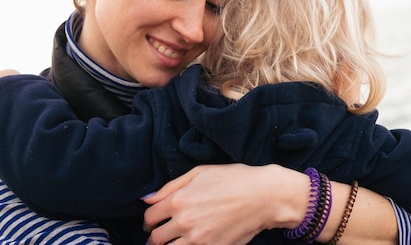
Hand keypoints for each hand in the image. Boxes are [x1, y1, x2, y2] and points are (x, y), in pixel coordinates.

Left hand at [142, 164, 307, 244]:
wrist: (263, 196)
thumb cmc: (233, 179)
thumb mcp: (199, 173)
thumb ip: (170, 187)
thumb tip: (147, 199)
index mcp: (178, 200)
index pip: (150, 217)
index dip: (149, 220)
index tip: (152, 222)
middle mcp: (184, 222)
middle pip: (156, 238)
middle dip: (154, 237)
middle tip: (158, 236)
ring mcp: (198, 239)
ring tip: (172, 242)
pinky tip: (189, 243)